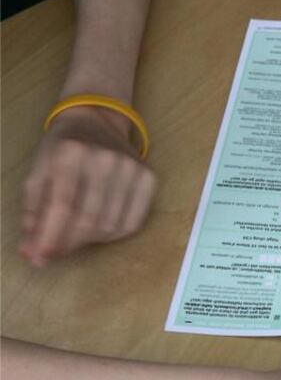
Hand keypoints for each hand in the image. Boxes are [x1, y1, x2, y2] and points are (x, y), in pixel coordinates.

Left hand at [20, 105, 156, 266]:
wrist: (97, 121)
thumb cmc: (62, 150)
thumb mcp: (39, 173)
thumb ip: (34, 213)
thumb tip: (33, 253)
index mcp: (70, 153)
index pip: (62, 205)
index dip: (51, 236)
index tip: (41, 258)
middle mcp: (105, 158)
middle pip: (89, 219)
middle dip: (69, 243)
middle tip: (56, 252)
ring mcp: (131, 168)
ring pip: (111, 226)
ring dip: (90, 240)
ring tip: (77, 235)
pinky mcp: (149, 177)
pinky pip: (134, 222)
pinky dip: (114, 235)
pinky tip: (100, 229)